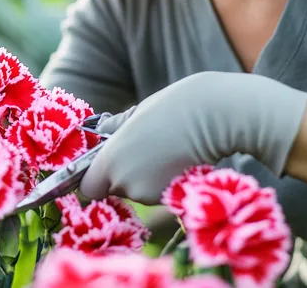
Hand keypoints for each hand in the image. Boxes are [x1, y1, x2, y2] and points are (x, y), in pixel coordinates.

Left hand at [79, 71, 306, 203]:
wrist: (217, 115)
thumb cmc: (174, 107)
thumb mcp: (138, 112)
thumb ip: (115, 129)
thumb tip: (100, 132)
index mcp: (111, 159)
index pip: (89, 187)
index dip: (96, 178)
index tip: (108, 165)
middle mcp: (126, 182)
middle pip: (115, 189)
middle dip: (125, 175)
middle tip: (146, 150)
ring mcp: (150, 194)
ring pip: (140, 192)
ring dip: (147, 178)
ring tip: (166, 151)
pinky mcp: (173, 199)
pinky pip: (161, 194)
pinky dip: (167, 183)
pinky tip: (179, 162)